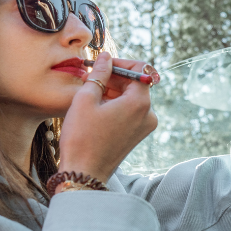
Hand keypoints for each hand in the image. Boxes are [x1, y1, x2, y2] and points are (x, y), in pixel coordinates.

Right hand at [57, 53, 157, 184]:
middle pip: (136, 83)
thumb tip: (106, 57)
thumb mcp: (86, 98)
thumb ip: (99, 73)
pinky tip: (95, 107)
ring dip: (112, 90)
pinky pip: (129, 111)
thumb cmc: (82, 137)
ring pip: (131, 97)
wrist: (83, 173)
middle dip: (114, 77)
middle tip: (90, 77)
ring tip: (88, 92)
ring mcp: (144, 127)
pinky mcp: (137, 135)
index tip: (102, 64)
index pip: (140, 69)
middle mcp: (148, 114)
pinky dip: (115, 105)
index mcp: (140, 103)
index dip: (120, 63)